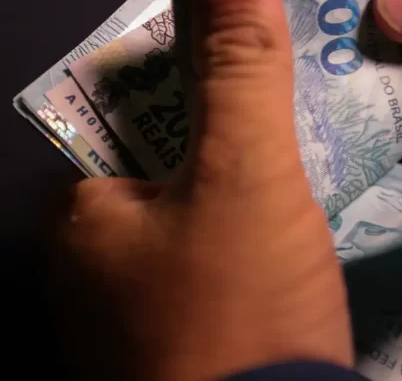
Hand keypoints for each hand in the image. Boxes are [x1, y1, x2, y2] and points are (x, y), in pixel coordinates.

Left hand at [45, 0, 351, 379]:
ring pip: (206, 213)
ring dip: (256, 186)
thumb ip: (240, 70)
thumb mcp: (247, 177)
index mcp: (85, 216)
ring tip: (309, 165)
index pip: (140, 114)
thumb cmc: (242, 306)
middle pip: (177, 165)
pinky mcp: (192, 338)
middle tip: (299, 117)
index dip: (205, 81)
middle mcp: (98, 264)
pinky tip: (297, 233)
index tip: (261, 70)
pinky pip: (224, 259)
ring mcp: (143, 309)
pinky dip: (258, 235)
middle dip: (238, 136)